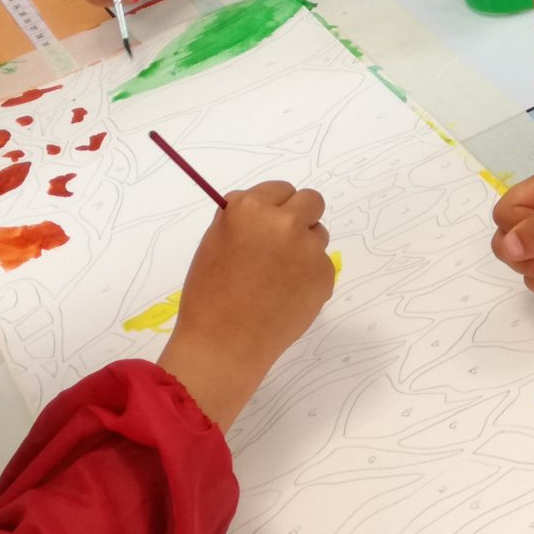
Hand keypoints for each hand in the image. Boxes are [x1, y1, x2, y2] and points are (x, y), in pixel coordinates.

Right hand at [157, 182, 334, 425]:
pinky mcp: (324, 276)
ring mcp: (309, 249)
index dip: (273, 206)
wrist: (224, 344)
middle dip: (299, 216)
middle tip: (283, 240)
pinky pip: (320, 265)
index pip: (279, 189)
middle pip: (311, 201)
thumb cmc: (209, 294)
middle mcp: (285, 222)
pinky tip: (285, 296)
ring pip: (318, 234)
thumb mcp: (215, 241)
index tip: (267, 222)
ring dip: (304, 246)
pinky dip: (308, 276)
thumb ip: (241, 218)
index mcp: (251, 208)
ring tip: (278, 276)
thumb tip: (263, 208)